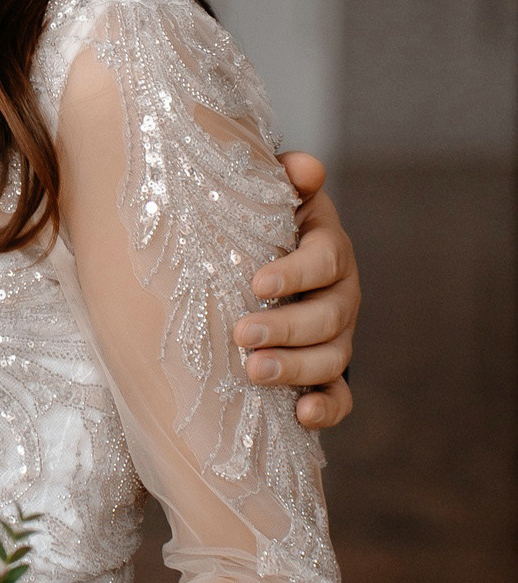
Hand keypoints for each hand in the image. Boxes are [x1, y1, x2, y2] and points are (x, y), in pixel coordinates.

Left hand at [232, 153, 357, 429]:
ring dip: (296, 369)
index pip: (324, 259)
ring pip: (332, 358)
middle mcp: (341, 293)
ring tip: (253, 371)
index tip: (257, 283)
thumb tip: (306, 167)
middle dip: (286, 328)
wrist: (262, 261)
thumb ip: (286, 177)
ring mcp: (338, 335)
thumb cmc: (261, 224)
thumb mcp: (272, 196)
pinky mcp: (330, 371)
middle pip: (327, 316)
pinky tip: (301, 415)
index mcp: (329, 248)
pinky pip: (340, 396)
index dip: (295, 272)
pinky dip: (326, 409)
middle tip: (242, 334)